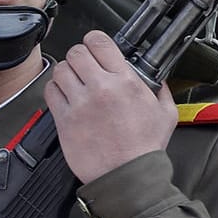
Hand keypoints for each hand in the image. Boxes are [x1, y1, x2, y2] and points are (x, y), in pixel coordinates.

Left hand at [45, 30, 177, 183]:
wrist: (127, 176)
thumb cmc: (145, 149)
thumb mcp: (167, 114)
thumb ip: (161, 91)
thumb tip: (158, 80)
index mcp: (125, 82)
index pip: (99, 42)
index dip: (95, 41)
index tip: (96, 48)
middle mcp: (100, 88)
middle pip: (76, 52)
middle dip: (80, 56)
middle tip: (85, 67)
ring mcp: (80, 103)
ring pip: (60, 69)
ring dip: (67, 73)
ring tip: (75, 82)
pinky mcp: (64, 119)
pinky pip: (50, 91)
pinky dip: (55, 90)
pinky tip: (66, 97)